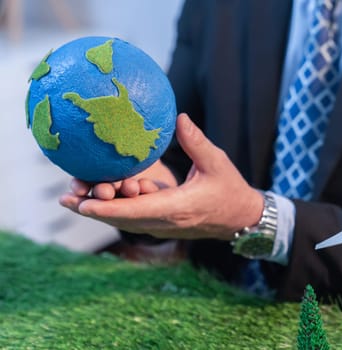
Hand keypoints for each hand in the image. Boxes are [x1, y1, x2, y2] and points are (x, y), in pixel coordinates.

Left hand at [60, 113, 263, 239]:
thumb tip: (180, 118)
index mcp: (179, 207)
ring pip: (125, 221)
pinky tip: (98, 201)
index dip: (109, 209)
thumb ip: (196, 141)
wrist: (241, 217)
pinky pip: (134, 219)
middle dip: (93, 210)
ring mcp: (164, 225)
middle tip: (66, 198)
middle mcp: (166, 221)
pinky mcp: (164, 224)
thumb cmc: (230, 189)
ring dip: (100, 212)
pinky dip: (115, 211)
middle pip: (123, 219)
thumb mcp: (216, 162)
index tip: (84, 205)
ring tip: (72, 200)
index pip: (138, 211)